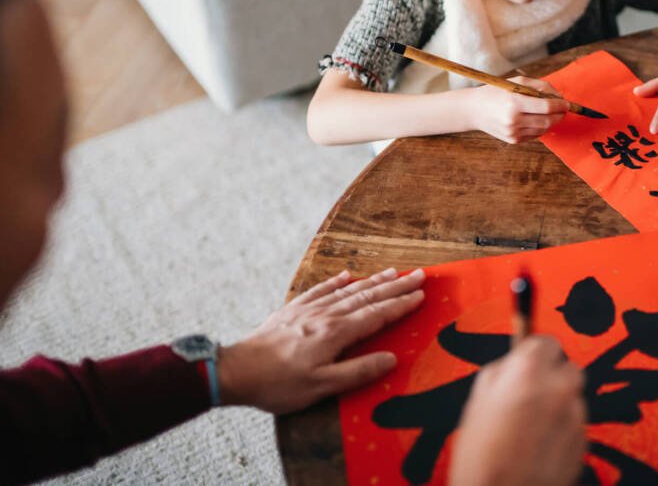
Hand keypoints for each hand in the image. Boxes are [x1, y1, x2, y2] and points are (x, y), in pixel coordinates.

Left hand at [217, 267, 424, 413]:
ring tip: (393, 271)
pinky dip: (336, 281)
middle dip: (395, 286)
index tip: (421, 294)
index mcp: (335, 334)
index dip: (400, 305)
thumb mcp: (321, 387)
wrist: (236, 371)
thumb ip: (357, 372)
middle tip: (418, 274)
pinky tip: (346, 275)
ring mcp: (308, 310)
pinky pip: (320, 290)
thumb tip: (391, 359)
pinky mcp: (292, 310)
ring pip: (347, 290)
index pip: (376, 315)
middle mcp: (325, 315)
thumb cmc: (278, 385)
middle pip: (367, 297)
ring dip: (373, 280)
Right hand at [449, 336, 586, 485]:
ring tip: (530, 427)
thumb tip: (514, 363)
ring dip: (557, 404)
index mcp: (529, 372)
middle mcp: (558, 389)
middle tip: (529, 393)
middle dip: (551, 376)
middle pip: (568, 366)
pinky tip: (539, 445)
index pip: (546, 340)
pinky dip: (562, 429)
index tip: (528, 360)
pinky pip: (575, 425)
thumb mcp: (478, 400)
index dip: (535, 352)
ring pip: (572, 397)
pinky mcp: (583, 443)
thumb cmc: (481, 457)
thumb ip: (502, 372)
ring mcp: (574, 417)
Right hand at [469, 76, 568, 143]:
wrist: (474, 110)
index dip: (560, 105)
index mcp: (514, 103)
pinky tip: (537, 119)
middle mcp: (514, 120)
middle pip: (547, 120)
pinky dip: (541, 128)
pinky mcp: (513, 140)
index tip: (566, 103)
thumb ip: (539, 86)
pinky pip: (535, 135)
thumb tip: (559, 95)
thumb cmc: (496, 92)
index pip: (546, 107)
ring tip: (550, 113)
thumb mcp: (516, 83)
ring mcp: (513, 132)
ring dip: (551, 121)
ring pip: (543, 129)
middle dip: (559, 115)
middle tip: (563, 109)